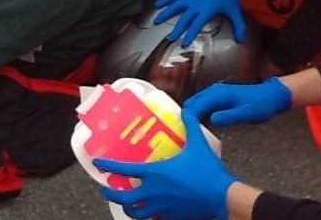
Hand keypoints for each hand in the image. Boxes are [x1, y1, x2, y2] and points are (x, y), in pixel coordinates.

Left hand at [95, 109, 235, 219]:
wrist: (222, 196)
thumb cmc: (207, 171)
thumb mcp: (198, 144)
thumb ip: (190, 126)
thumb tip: (187, 111)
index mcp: (155, 173)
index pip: (124, 170)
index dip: (108, 167)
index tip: (98, 164)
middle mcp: (154, 192)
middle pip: (124, 198)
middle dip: (111, 194)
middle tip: (105, 189)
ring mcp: (162, 207)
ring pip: (136, 213)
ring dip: (128, 208)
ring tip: (125, 204)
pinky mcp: (172, 216)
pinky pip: (155, 219)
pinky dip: (149, 216)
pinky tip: (150, 212)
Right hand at [154, 0, 245, 46]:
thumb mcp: (234, 10)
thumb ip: (238, 25)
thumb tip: (241, 40)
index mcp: (206, 10)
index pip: (196, 25)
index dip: (189, 35)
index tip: (183, 44)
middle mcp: (195, 4)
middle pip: (183, 19)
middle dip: (176, 30)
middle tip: (170, 39)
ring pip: (175, 6)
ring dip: (165, 13)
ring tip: (156, 20)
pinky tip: (158, 3)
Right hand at [185, 77, 291, 126]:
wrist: (270, 96)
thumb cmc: (260, 105)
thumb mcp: (246, 113)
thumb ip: (229, 116)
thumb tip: (212, 120)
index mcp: (218, 94)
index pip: (195, 106)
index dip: (187, 118)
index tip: (182, 132)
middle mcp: (213, 92)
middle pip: (191, 104)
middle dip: (185, 117)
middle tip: (183, 134)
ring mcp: (215, 94)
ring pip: (195, 104)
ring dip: (191, 116)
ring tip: (188, 132)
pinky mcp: (218, 99)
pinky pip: (202, 106)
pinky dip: (198, 115)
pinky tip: (200, 126)